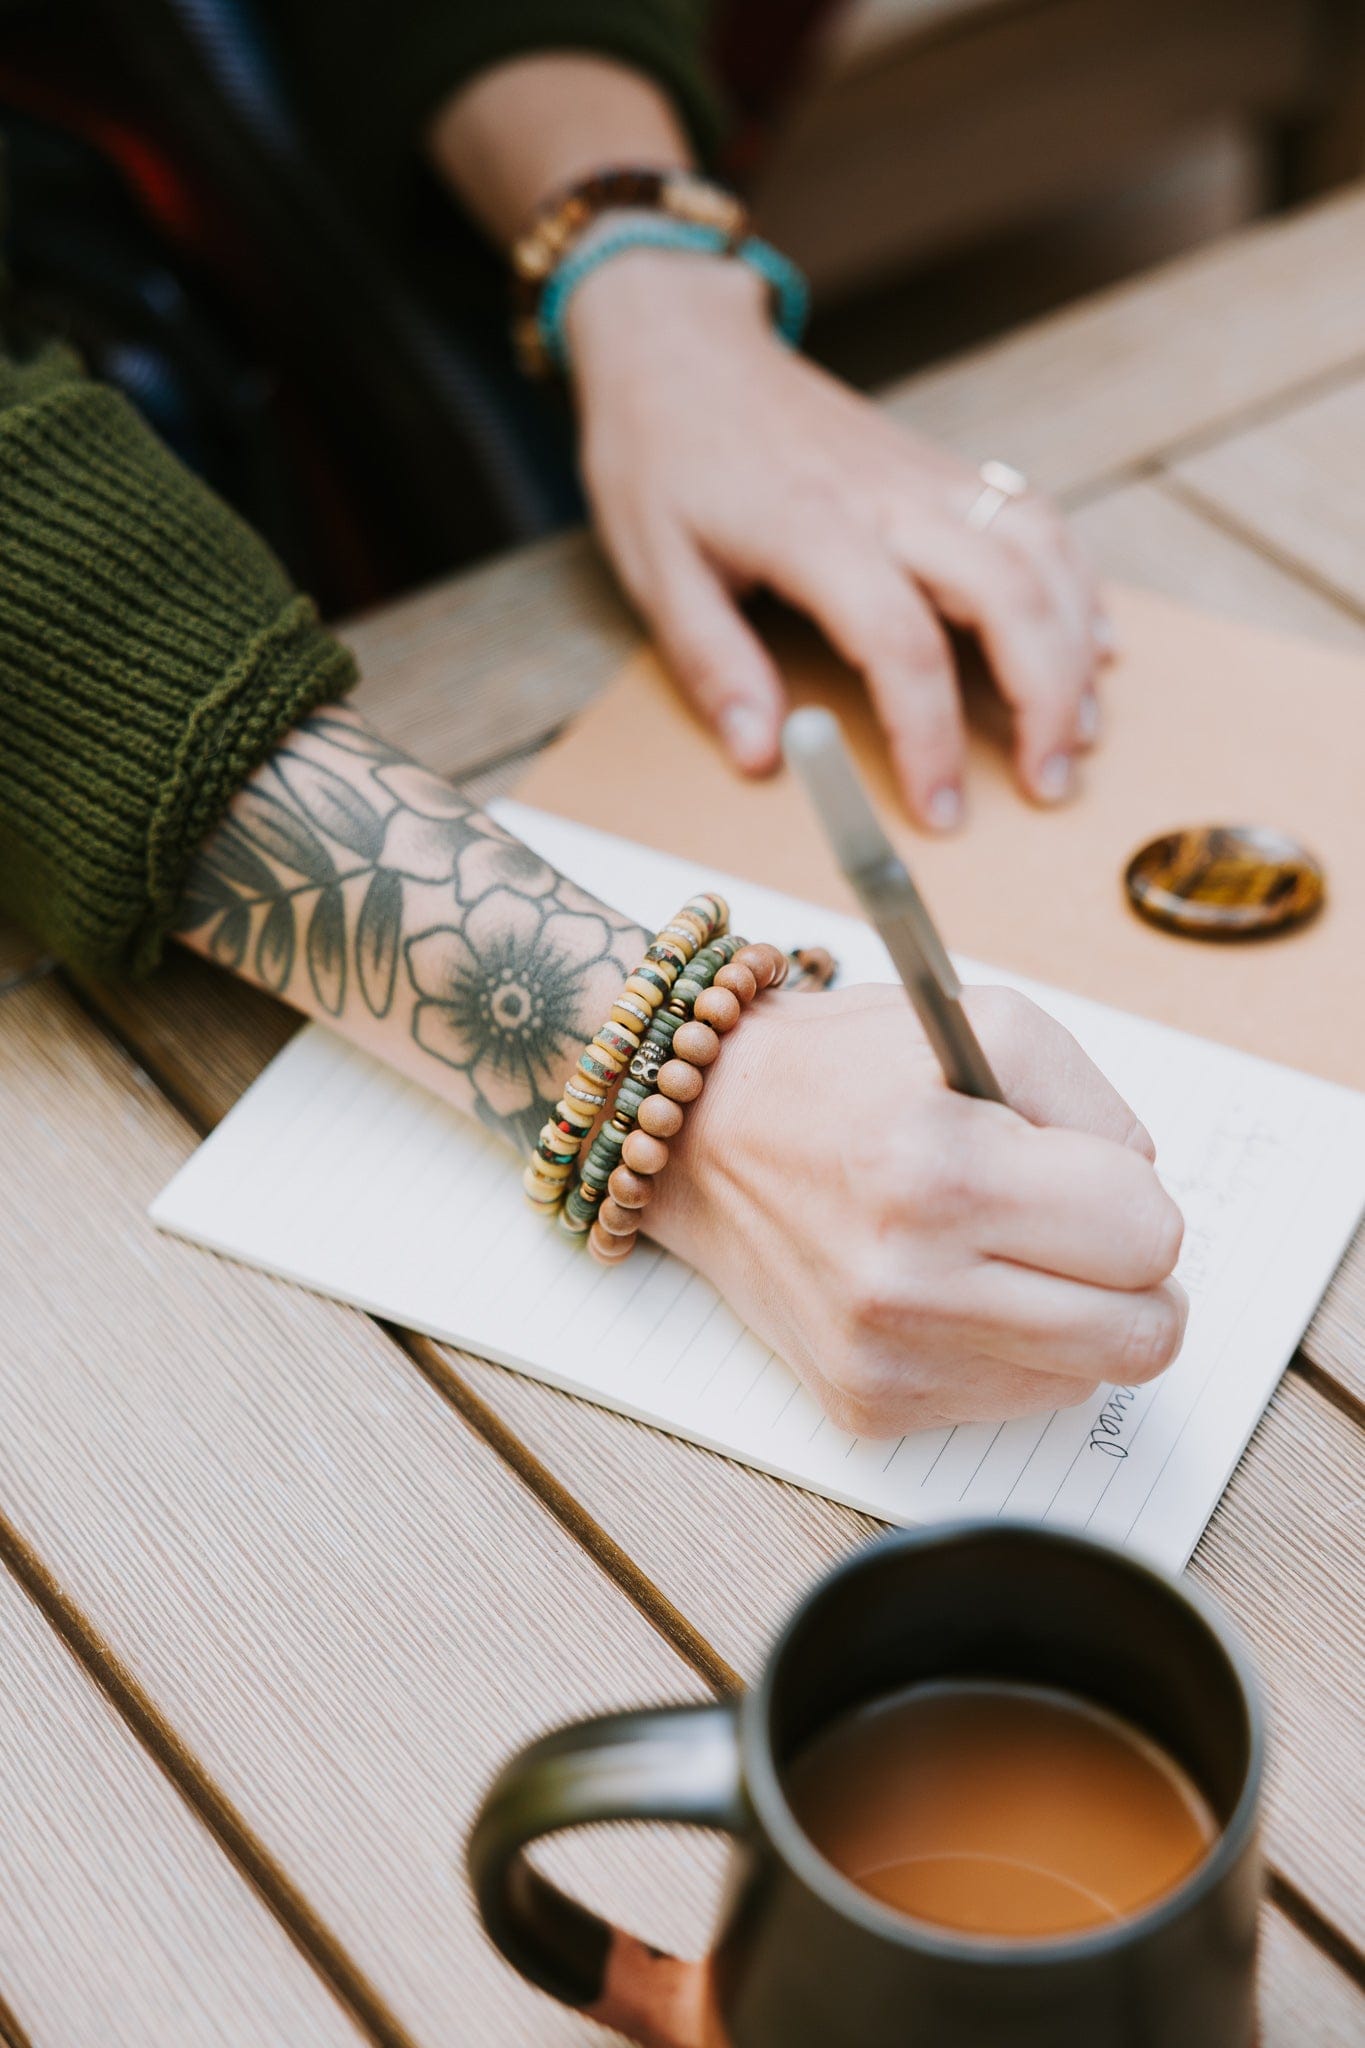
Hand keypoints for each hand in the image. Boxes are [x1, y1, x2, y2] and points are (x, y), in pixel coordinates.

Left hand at [568, 250, 1107, 827]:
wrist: (684, 348)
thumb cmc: (663, 458)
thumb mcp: (656, 570)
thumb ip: (713, 666)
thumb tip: (762, 756)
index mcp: (813, 528)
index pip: (902, 645)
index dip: (930, 739)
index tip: (939, 812)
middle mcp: (889, 496)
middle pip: (1010, 595)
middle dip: (1047, 700)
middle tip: (1048, 785)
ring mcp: (927, 474)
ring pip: (1044, 552)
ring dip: (1078, 646)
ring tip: (1081, 732)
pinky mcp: (944, 466)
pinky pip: (1038, 520)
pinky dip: (1079, 585)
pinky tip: (1091, 644)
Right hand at [644, 983, 1186, 1435]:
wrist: (705, 1137)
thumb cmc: (848, 1074)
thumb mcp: (987, 1025)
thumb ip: (1099, 1108)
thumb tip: (1149, 1205)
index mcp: (943, 1171)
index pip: (1148, 1237)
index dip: (1134, 1199)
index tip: (1087, 1177)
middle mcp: (908, 1280)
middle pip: (1139, 1336)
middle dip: (1132, 1280)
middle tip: (1080, 1233)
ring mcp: (885, 1357)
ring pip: (1084, 1380)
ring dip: (1065, 1318)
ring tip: (993, 1251)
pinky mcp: (867, 1405)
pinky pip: (1009, 1404)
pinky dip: (1000, 1349)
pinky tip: (943, 1289)